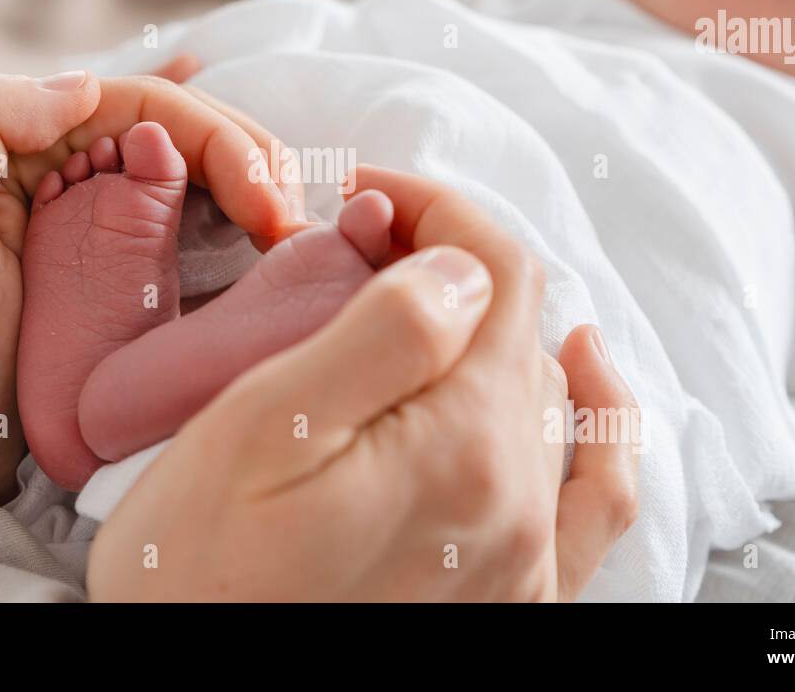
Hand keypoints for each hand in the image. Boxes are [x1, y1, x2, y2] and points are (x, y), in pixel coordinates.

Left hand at [0, 64, 299, 502]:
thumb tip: (85, 83)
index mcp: (13, 141)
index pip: (140, 105)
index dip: (217, 137)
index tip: (267, 204)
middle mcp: (53, 167)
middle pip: (173, 128)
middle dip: (247, 155)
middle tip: (294, 217)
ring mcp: (83, 218)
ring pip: (185, 166)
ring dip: (248, 177)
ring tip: (290, 219)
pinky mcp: (107, 271)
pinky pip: (177, 214)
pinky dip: (226, 200)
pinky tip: (260, 191)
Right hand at [88, 165, 638, 600]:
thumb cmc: (196, 576)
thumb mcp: (259, 432)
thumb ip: (382, 336)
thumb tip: (463, 269)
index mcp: (463, 444)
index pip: (495, 271)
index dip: (434, 209)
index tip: (365, 195)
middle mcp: (517, 503)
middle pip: (518, 328)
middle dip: (446, 263)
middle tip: (357, 248)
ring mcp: (526, 559)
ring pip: (541, 392)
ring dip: (489, 327)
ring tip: (413, 300)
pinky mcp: (515, 599)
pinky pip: (595, 496)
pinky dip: (598, 422)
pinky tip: (581, 378)